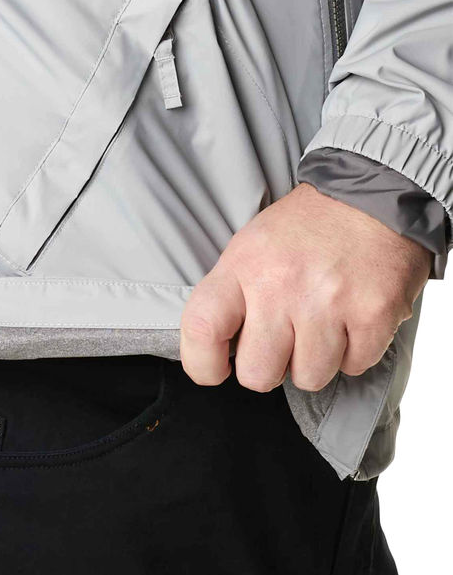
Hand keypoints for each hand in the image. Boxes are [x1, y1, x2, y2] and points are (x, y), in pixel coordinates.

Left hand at [180, 183, 431, 391]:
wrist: (372, 195)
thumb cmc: (304, 228)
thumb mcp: (249, 247)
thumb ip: (231, 295)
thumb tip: (217, 351)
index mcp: (242, 266)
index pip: (202, 328)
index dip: (201, 363)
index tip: (214, 370)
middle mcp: (281, 286)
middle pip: (257, 373)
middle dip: (269, 369)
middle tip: (281, 344)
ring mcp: (329, 302)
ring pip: (309, 378)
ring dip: (314, 361)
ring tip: (320, 326)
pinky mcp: (374, 314)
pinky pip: (354, 367)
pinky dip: (353, 353)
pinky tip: (349, 321)